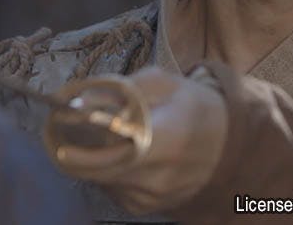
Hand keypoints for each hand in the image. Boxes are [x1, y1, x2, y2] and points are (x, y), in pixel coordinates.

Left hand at [50, 66, 228, 214]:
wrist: (229, 147)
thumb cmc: (194, 108)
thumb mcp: (164, 84)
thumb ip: (120, 88)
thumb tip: (77, 99)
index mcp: (164, 139)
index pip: (107, 145)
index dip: (79, 133)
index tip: (63, 117)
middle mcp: (156, 176)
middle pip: (94, 166)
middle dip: (73, 146)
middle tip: (63, 127)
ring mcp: (149, 197)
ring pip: (98, 178)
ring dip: (89, 158)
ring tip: (99, 136)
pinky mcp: (144, 208)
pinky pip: (110, 188)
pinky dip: (106, 170)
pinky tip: (119, 154)